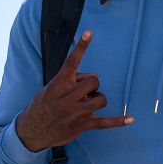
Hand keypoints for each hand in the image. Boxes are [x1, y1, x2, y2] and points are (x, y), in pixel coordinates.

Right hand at [16, 30, 132, 151]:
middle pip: (94, 82)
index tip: (89, 32)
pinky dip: (118, 121)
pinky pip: (104, 123)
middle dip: (92, 86)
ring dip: (97, 100)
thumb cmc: (43, 105)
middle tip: (81, 94)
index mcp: (58, 84)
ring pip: (101, 99)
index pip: (71, 61)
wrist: (32, 130)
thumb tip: (94, 76)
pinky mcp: (81, 126)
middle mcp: (67, 97)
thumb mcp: (51, 87)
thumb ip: (72, 79)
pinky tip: (131, 119)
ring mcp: (75, 113)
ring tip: (86, 105)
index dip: (81, 46)